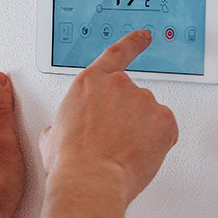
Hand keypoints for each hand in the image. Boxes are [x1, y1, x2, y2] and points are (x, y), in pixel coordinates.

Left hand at [0, 72, 24, 217]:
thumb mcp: (4, 139)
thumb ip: (1, 108)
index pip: (3, 119)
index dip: (18, 130)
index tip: (23, 143)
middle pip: (2, 137)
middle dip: (14, 147)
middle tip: (20, 162)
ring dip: (10, 164)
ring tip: (16, 177)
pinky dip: (4, 177)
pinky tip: (11, 187)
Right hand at [39, 30, 177, 208]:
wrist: (90, 180)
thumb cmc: (71, 161)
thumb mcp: (52, 136)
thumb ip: (63, 124)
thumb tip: (60, 133)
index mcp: (90, 83)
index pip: (116, 54)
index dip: (132, 43)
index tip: (143, 37)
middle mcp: (119, 84)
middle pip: (132, 96)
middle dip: (128, 118)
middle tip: (116, 142)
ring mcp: (143, 100)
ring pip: (149, 115)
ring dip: (142, 131)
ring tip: (122, 152)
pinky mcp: (164, 119)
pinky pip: (165, 130)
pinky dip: (157, 143)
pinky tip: (138, 154)